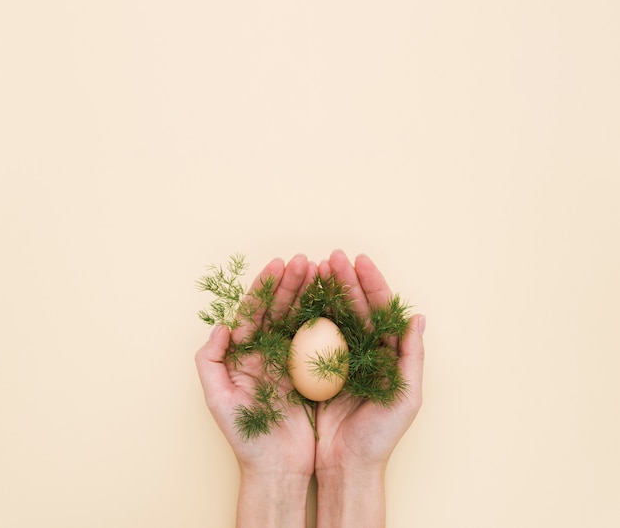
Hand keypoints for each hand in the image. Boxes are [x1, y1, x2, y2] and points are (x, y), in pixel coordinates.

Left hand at [195, 254, 317, 527]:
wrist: (276, 468)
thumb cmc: (244, 436)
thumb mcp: (217, 400)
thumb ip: (210, 361)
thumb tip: (221, 326)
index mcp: (244, 353)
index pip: (254, 312)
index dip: (264, 287)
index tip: (277, 265)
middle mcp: (267, 350)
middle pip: (279, 309)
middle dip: (291, 283)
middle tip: (305, 260)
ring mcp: (290, 359)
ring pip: (300, 318)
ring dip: (309, 294)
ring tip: (321, 270)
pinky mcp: (311, 371)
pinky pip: (318, 339)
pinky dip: (326, 318)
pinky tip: (334, 300)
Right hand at [314, 250, 424, 527]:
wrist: (347, 465)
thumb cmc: (380, 436)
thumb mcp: (405, 398)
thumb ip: (412, 358)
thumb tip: (418, 318)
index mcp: (389, 353)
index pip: (382, 310)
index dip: (372, 284)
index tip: (360, 261)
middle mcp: (366, 350)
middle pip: (357, 307)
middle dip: (346, 280)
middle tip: (333, 257)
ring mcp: (342, 356)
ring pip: (335, 315)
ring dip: (327, 291)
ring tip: (316, 267)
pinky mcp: (319, 367)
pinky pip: (314, 334)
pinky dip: (309, 314)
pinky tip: (303, 296)